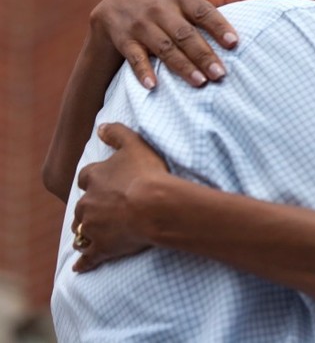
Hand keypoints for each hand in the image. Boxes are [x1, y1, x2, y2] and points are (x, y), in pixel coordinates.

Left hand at [72, 123, 170, 271]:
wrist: (153, 206)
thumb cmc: (147, 173)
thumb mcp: (134, 144)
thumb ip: (116, 133)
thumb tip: (100, 127)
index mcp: (93, 177)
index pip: (86, 177)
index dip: (94, 180)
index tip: (102, 183)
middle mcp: (87, 202)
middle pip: (81, 207)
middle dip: (89, 208)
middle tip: (102, 210)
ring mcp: (92, 227)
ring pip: (81, 231)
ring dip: (86, 232)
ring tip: (94, 234)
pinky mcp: (100, 248)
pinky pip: (87, 257)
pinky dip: (83, 262)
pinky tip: (81, 267)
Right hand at [89, 0, 266, 87]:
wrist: (119, 0)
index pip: (203, 11)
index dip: (219, 26)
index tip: (234, 42)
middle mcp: (160, 8)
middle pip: (185, 34)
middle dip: (203, 54)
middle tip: (221, 74)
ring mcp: (141, 24)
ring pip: (163, 47)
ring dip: (181, 65)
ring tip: (200, 82)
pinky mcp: (125, 39)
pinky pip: (134, 57)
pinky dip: (142, 71)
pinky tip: (153, 86)